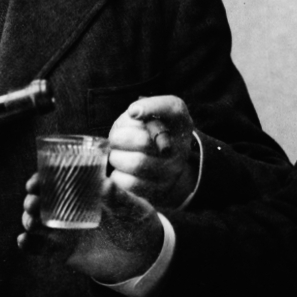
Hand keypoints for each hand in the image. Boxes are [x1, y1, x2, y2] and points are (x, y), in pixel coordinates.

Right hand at [25, 167, 166, 283]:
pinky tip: (23, 241)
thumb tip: (107, 184)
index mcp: (81, 192)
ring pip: (38, 224)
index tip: (35, 182)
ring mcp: (64, 231)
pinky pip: (42, 248)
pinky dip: (30, 245)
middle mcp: (67, 209)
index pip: (55, 181)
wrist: (142, 255)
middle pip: (41, 202)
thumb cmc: (136, 222)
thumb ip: (120, 197)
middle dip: (31, 201)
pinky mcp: (63, 252)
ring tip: (31, 223)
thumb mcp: (132, 207)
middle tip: (32, 203)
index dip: (40, 180)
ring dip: (29, 221)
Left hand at [108, 95, 199, 212]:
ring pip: (135, 163)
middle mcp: (181, 146)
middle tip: (115, 140)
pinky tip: (122, 169)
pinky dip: (118, 175)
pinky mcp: (159, 191)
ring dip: (117, 157)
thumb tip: (134, 112)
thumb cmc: (148, 130)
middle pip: (143, 140)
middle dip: (119, 138)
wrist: (160, 160)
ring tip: (118, 155)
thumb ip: (145, 106)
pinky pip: (130, 183)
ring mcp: (172, 171)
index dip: (149, 108)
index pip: (170, 108)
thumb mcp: (150, 112)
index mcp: (180, 120)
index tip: (132, 112)